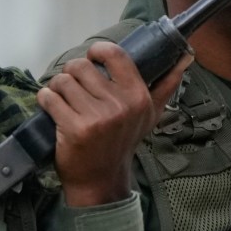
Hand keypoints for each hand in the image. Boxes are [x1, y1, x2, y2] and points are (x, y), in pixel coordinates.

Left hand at [40, 41, 189, 207]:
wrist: (101, 179)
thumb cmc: (122, 143)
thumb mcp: (149, 116)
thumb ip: (165, 86)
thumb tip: (185, 58)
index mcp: (138, 96)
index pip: (115, 55)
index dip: (97, 51)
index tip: (91, 58)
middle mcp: (119, 105)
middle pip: (81, 66)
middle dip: (71, 73)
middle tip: (72, 86)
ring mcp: (96, 117)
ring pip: (63, 81)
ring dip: (57, 87)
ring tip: (63, 99)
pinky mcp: (74, 128)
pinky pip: (50, 98)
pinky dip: (46, 100)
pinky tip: (52, 108)